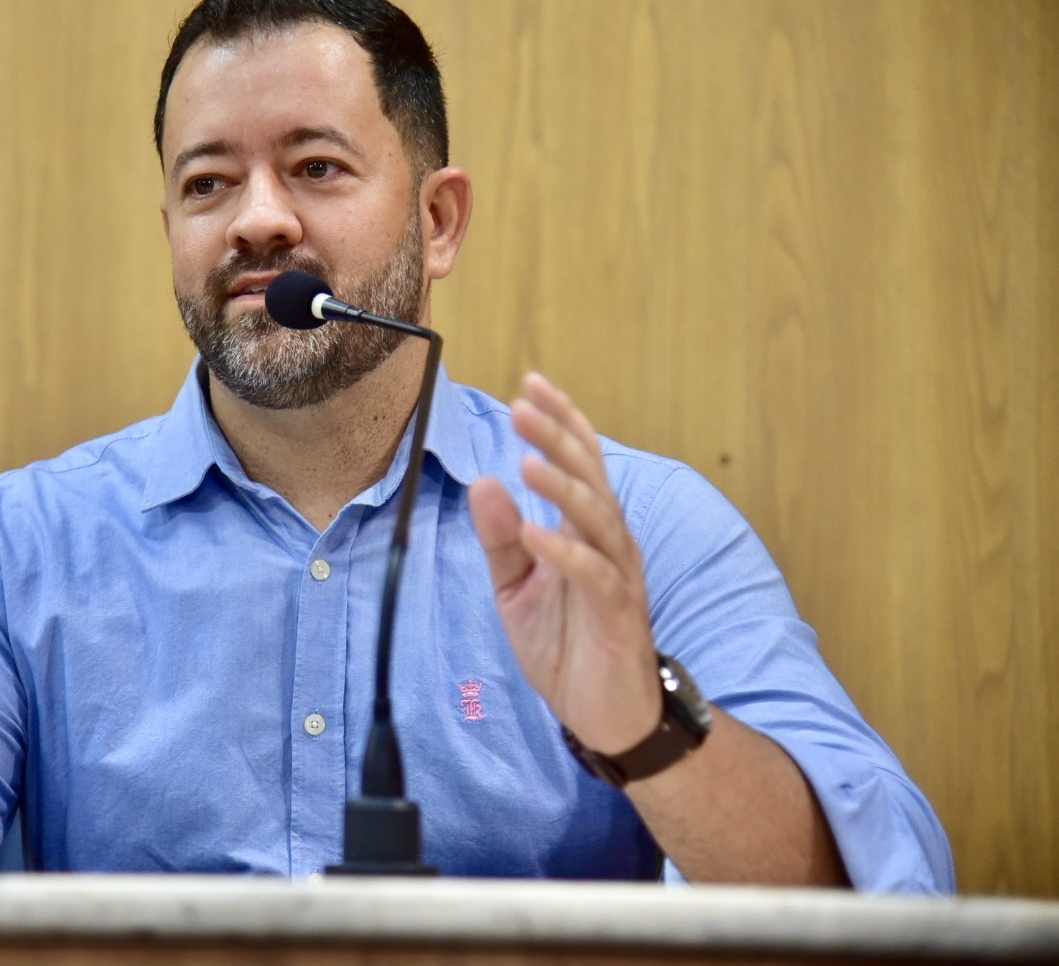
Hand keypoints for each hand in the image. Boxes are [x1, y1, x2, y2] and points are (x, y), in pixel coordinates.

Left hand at [468, 372, 659, 754]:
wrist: (605, 714)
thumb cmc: (567, 644)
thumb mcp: (516, 587)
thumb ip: (499, 538)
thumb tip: (483, 482)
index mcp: (585, 529)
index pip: (577, 462)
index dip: (559, 421)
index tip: (529, 384)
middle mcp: (608, 542)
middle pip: (588, 476)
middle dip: (557, 437)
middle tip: (523, 404)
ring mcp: (617, 576)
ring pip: (596, 517)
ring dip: (563, 487)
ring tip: (527, 461)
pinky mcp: (617, 614)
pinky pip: (594, 574)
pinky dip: (564, 551)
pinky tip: (535, 532)